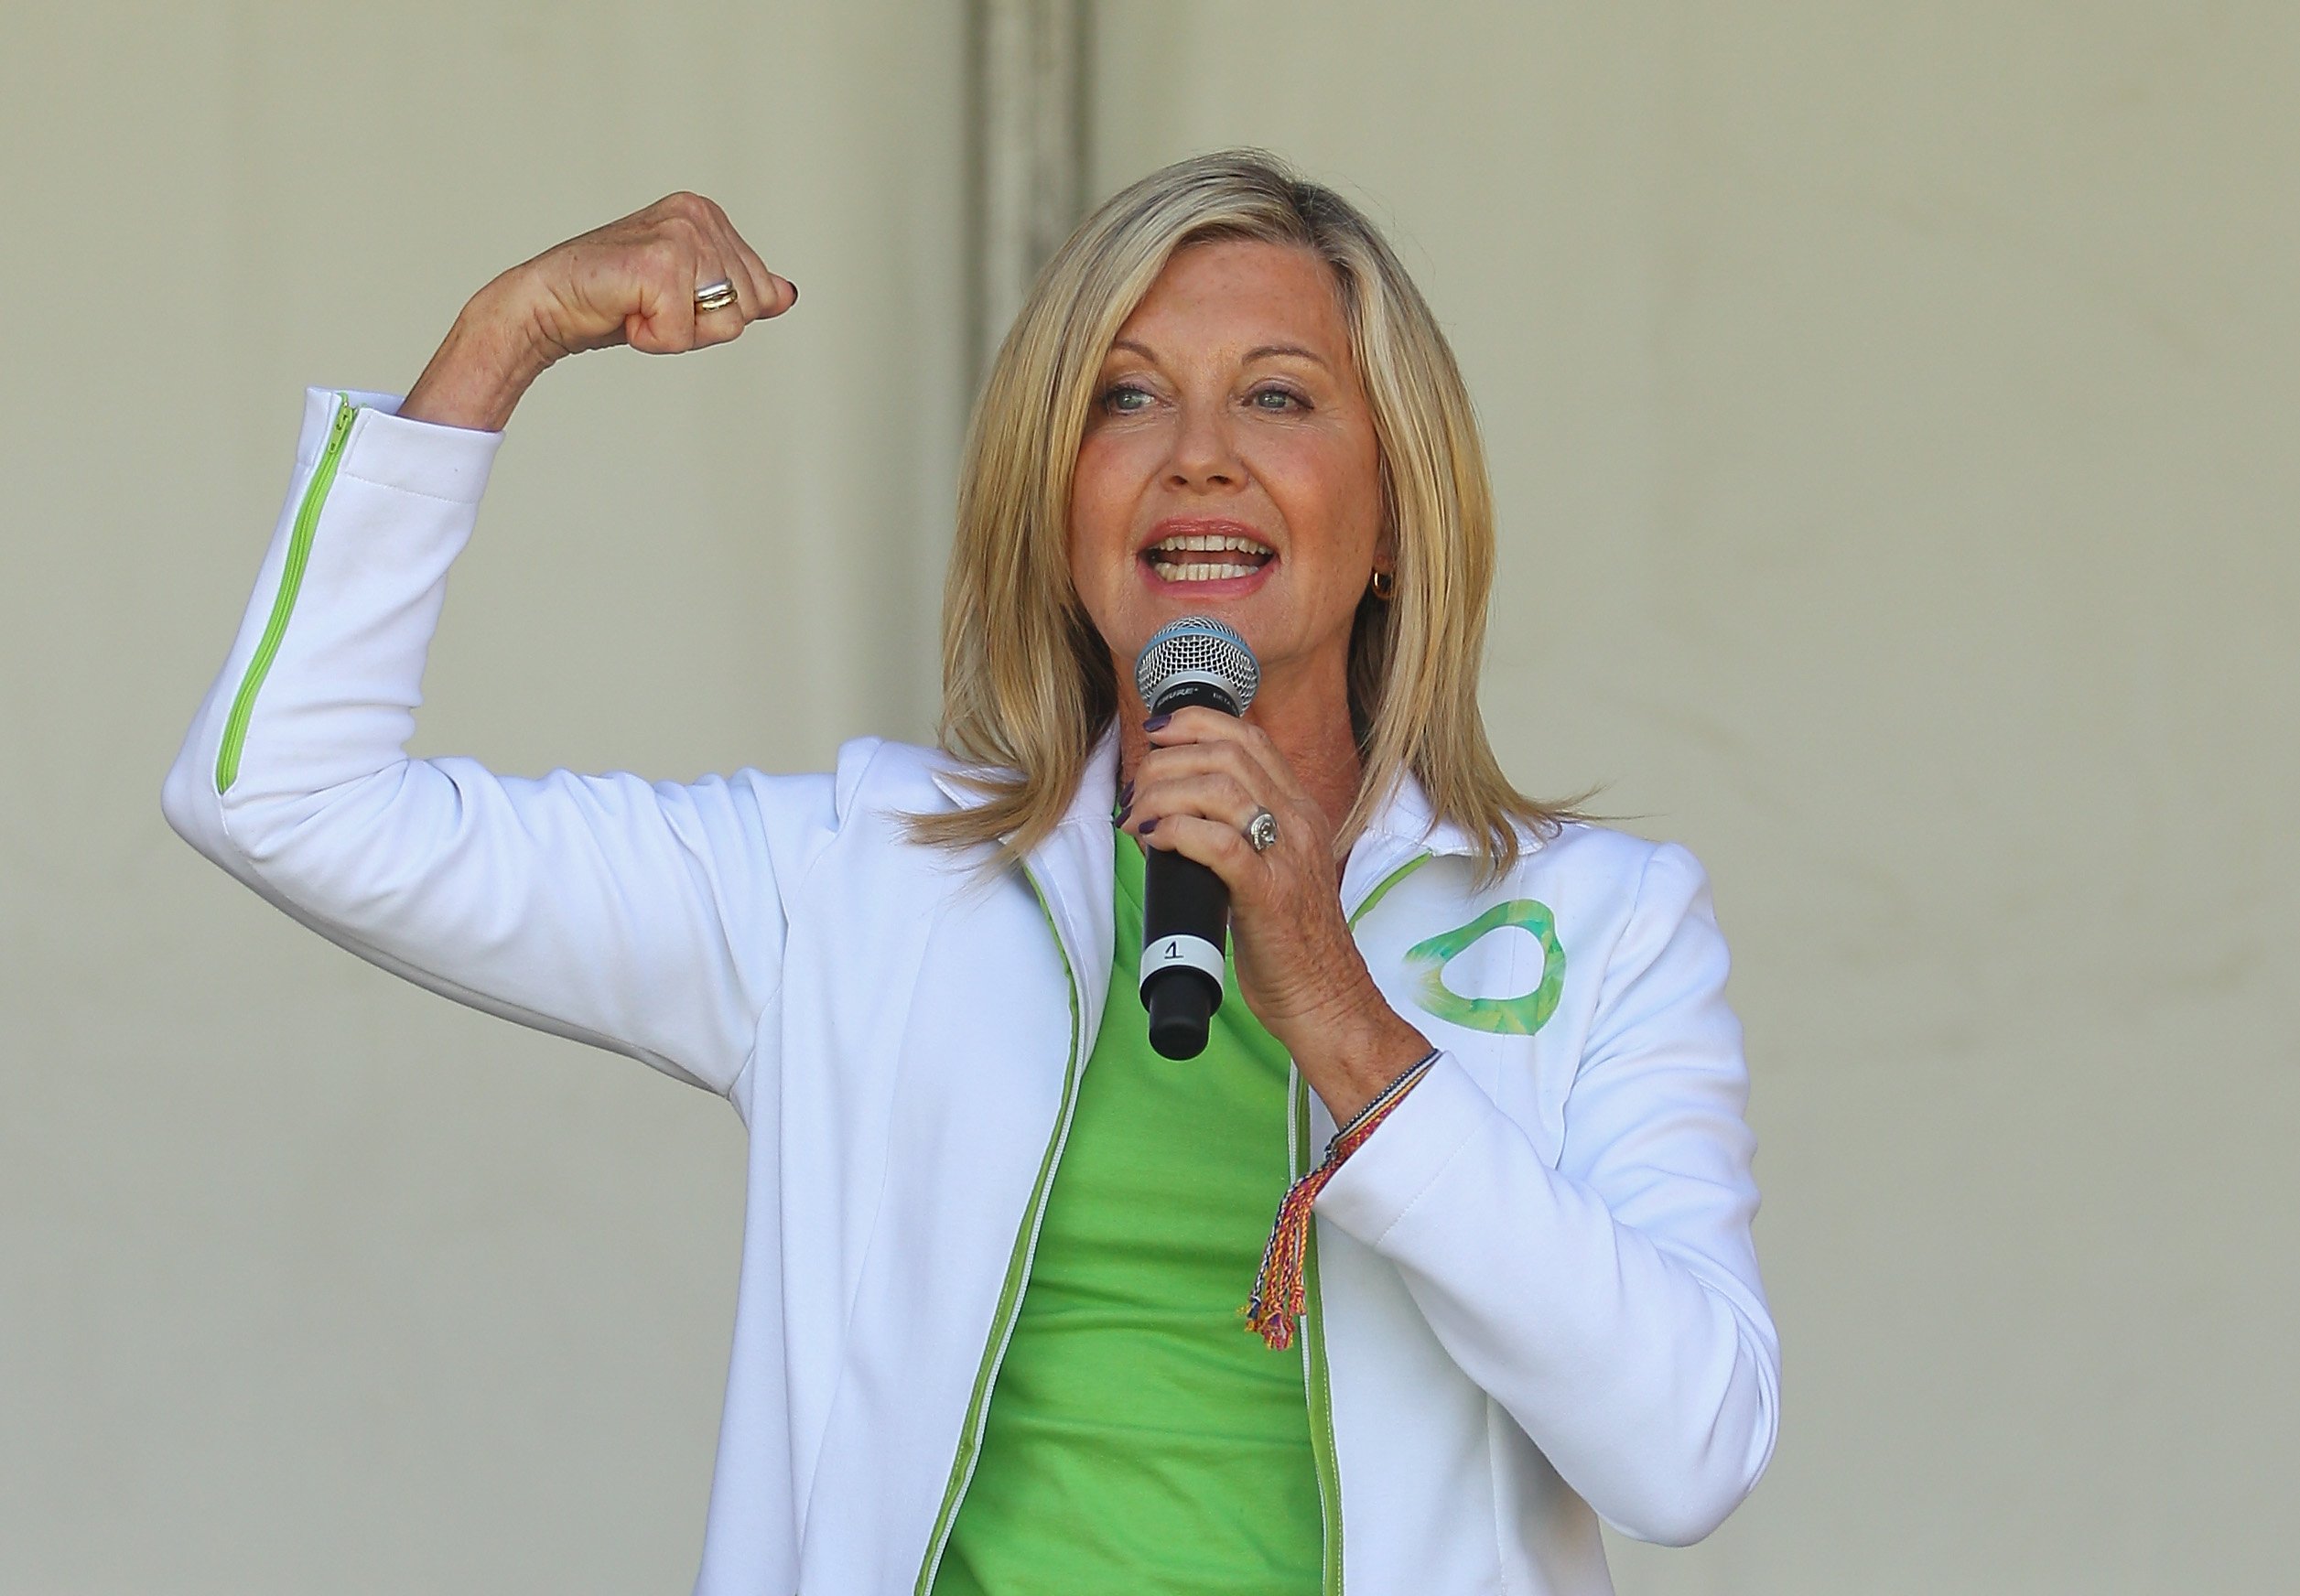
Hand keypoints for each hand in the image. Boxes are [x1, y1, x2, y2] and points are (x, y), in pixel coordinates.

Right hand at [402, 191, 796, 430]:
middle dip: (702, 325)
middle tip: (652, 306)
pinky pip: (686, 335)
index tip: (668, 298)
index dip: (715, 314)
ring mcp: (682, 235)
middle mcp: (698, 215)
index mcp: (707, 215)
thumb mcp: (688, 294)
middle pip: (749, 307)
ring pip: (728, 322)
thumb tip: (787, 295)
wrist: (549, 302)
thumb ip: (739, 289)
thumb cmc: (613, 298)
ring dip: (680, 332)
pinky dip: (655, 340)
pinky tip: (626, 313)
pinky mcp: (662, 264)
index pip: (760, 291)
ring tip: (640, 307)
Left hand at [1121, 708, 1429, 1121]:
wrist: (1326, 1000)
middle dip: (1168, 759)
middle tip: (1137, 789)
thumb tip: (1181, 814)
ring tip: (1137, 818)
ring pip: (1221, 788)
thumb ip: (1244, 836)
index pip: (1251, 738)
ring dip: (1165, 793)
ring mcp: (1287, 858)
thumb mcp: (1276, 870)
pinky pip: (1219, 843)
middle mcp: (1299, 825)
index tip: (1157, 735)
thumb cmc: (1291, 944)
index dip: (1196, 723)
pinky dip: (1178, 831)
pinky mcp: (1269, 896)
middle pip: (1228, 754)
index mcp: (1302, 812)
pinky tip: (1155, 839)